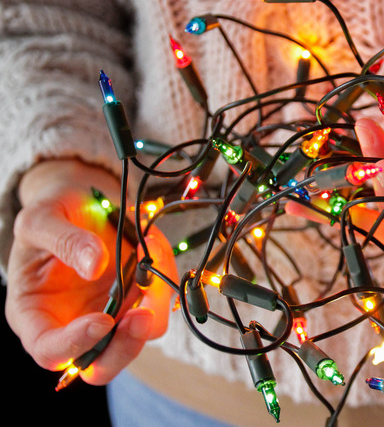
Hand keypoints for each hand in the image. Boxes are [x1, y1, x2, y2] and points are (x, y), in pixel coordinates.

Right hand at [5, 159, 174, 385]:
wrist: (82, 202)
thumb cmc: (52, 214)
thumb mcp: (41, 219)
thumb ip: (64, 241)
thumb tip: (94, 265)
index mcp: (35, 316)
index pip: (51, 353)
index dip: (76, 345)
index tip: (101, 320)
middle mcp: (74, 324)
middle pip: (102, 365)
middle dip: (126, 345)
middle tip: (142, 314)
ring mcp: (111, 314)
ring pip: (142, 334)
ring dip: (154, 301)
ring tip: (150, 250)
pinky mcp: (138, 299)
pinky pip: (159, 302)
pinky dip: (164, 278)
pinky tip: (154, 247)